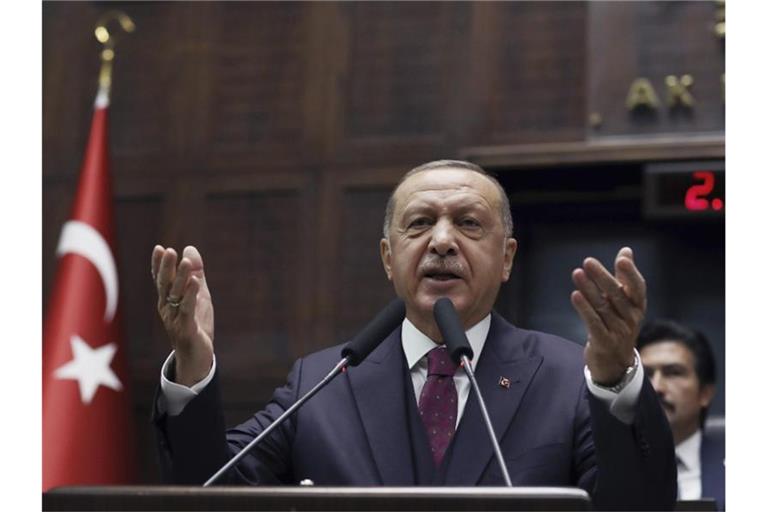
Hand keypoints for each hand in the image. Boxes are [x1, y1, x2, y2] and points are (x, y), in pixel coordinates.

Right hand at [151, 245, 214, 386]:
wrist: (196, 358)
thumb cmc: (196, 325)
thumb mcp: (199, 295)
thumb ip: (196, 273)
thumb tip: (190, 248)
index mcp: (167, 301)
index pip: (161, 279)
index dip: (159, 265)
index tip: (159, 248)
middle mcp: (167, 309)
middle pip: (165, 285)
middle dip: (166, 268)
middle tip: (168, 250)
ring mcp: (174, 319)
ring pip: (176, 296)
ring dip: (181, 278)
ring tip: (185, 261)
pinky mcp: (186, 329)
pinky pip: (187, 309)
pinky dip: (191, 295)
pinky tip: (195, 282)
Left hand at [570, 247, 646, 384]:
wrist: (615, 363)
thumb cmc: (619, 324)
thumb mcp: (625, 303)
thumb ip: (624, 277)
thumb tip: (626, 250)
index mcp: (638, 306)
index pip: (638, 287)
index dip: (630, 274)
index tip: (621, 259)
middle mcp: (631, 318)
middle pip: (617, 294)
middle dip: (602, 277)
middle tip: (588, 261)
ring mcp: (619, 331)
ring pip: (602, 307)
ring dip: (588, 289)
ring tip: (577, 273)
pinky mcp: (604, 342)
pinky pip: (593, 323)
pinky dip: (584, 309)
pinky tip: (575, 295)